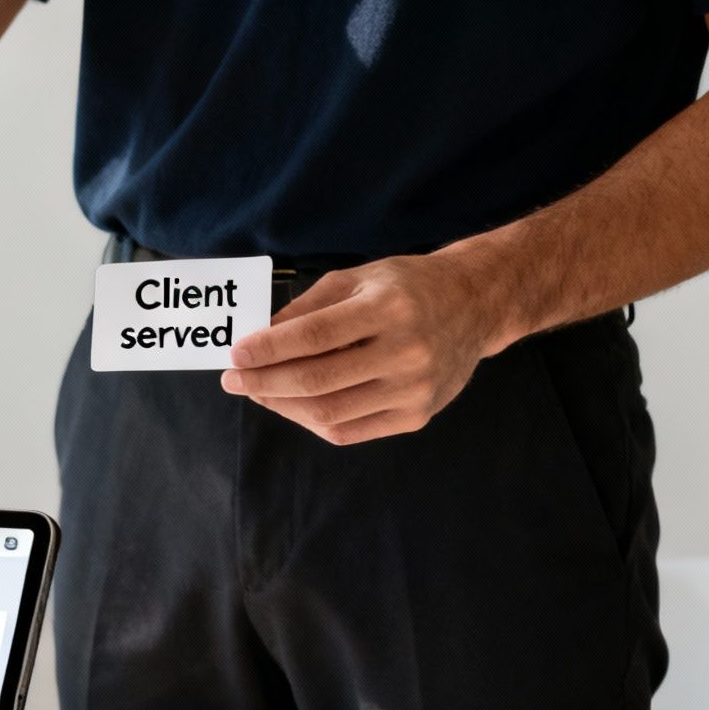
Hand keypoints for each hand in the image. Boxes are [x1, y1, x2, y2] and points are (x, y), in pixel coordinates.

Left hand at [222, 253, 509, 444]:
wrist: (475, 305)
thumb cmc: (406, 287)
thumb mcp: (357, 279)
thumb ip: (306, 308)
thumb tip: (257, 340)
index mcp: (389, 307)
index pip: (315, 335)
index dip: (269, 348)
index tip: (235, 354)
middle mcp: (406, 350)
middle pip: (317, 380)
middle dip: (264, 382)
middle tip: (232, 380)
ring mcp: (414, 389)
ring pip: (328, 412)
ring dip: (281, 404)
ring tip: (258, 391)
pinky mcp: (416, 415)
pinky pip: (348, 431)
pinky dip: (310, 420)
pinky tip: (291, 404)